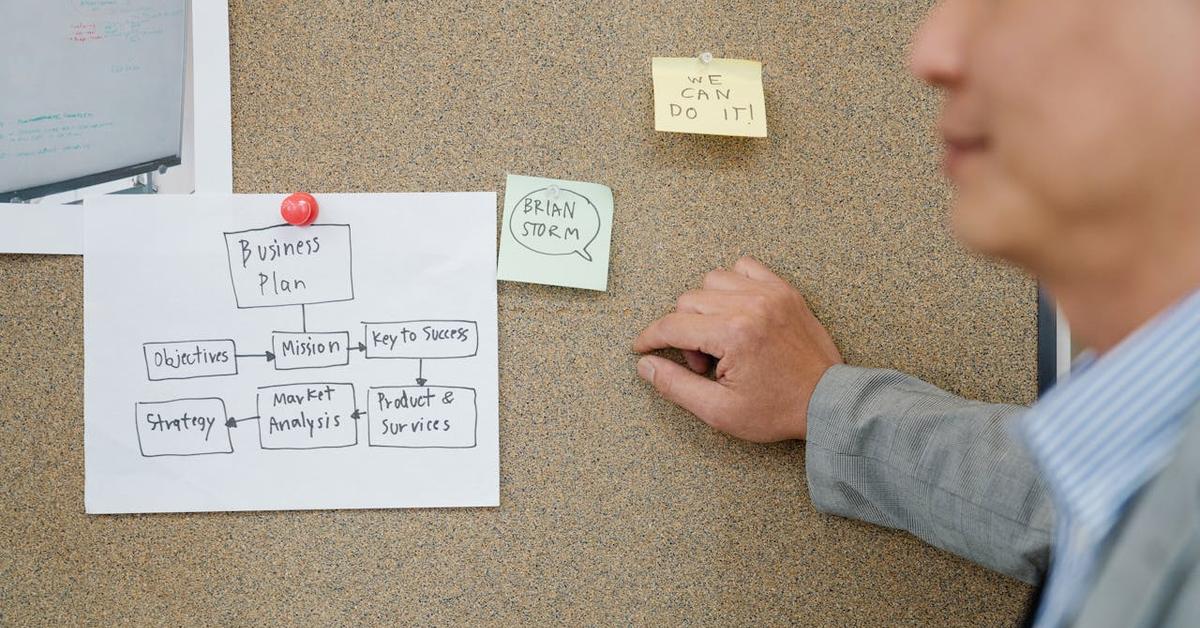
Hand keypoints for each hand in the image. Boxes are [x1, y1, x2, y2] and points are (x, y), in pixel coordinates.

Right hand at [633, 257, 842, 441]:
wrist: (828, 402)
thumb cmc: (779, 409)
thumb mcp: (719, 410)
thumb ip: (676, 386)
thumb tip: (646, 365)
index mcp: (734, 335)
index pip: (673, 325)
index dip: (650, 338)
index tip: (642, 347)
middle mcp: (751, 306)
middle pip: (689, 302)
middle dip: (684, 333)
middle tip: (703, 363)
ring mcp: (770, 294)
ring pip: (712, 281)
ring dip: (706, 308)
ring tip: (721, 339)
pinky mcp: (784, 291)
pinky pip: (744, 268)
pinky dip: (732, 285)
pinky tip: (736, 312)